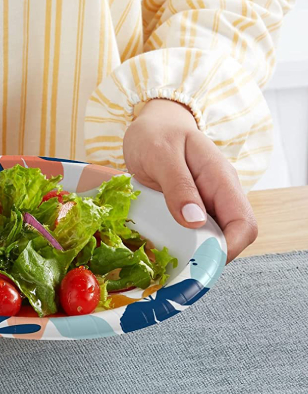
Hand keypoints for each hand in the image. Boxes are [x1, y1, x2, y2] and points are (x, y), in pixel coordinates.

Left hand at [123, 99, 257, 262]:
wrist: (150, 125)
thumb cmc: (155, 134)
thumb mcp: (161, 155)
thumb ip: (178, 186)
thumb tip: (194, 221)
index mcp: (220, 179)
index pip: (243, 224)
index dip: (228, 248)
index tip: (201, 262)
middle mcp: (218, 194)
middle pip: (230, 237)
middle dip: (208, 255)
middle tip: (177, 266)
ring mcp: (205, 203)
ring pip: (211, 239)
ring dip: (192, 252)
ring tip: (166, 260)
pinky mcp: (190, 209)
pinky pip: (192, 233)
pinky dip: (179, 244)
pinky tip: (160, 248)